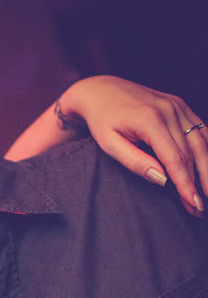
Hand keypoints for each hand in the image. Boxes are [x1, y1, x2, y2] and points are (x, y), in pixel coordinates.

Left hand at [59, 76, 206, 215]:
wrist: (100, 90)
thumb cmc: (101, 120)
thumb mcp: (109, 144)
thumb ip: (135, 161)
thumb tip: (162, 180)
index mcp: (150, 120)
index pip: (175, 158)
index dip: (186, 184)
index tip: (193, 203)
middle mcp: (170, 110)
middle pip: (193, 152)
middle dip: (199, 182)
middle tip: (200, 207)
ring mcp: (178, 106)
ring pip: (201, 142)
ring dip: (206, 169)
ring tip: (205, 193)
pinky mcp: (181, 106)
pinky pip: (201, 130)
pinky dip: (206, 150)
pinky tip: (206, 169)